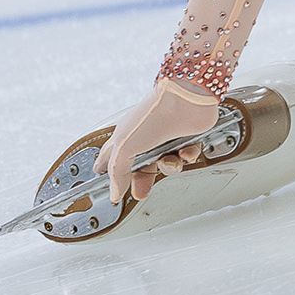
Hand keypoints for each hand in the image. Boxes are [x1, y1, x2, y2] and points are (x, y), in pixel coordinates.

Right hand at [93, 79, 219, 204]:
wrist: (184, 101)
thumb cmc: (150, 116)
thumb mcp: (124, 148)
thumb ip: (117, 173)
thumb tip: (115, 193)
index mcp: (125, 137)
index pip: (111, 156)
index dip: (107, 170)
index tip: (107, 184)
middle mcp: (145, 136)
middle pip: (141, 166)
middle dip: (142, 180)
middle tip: (141, 191)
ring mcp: (166, 136)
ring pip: (166, 162)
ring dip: (169, 166)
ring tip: (170, 161)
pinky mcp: (187, 135)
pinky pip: (187, 154)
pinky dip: (187, 155)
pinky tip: (185, 151)